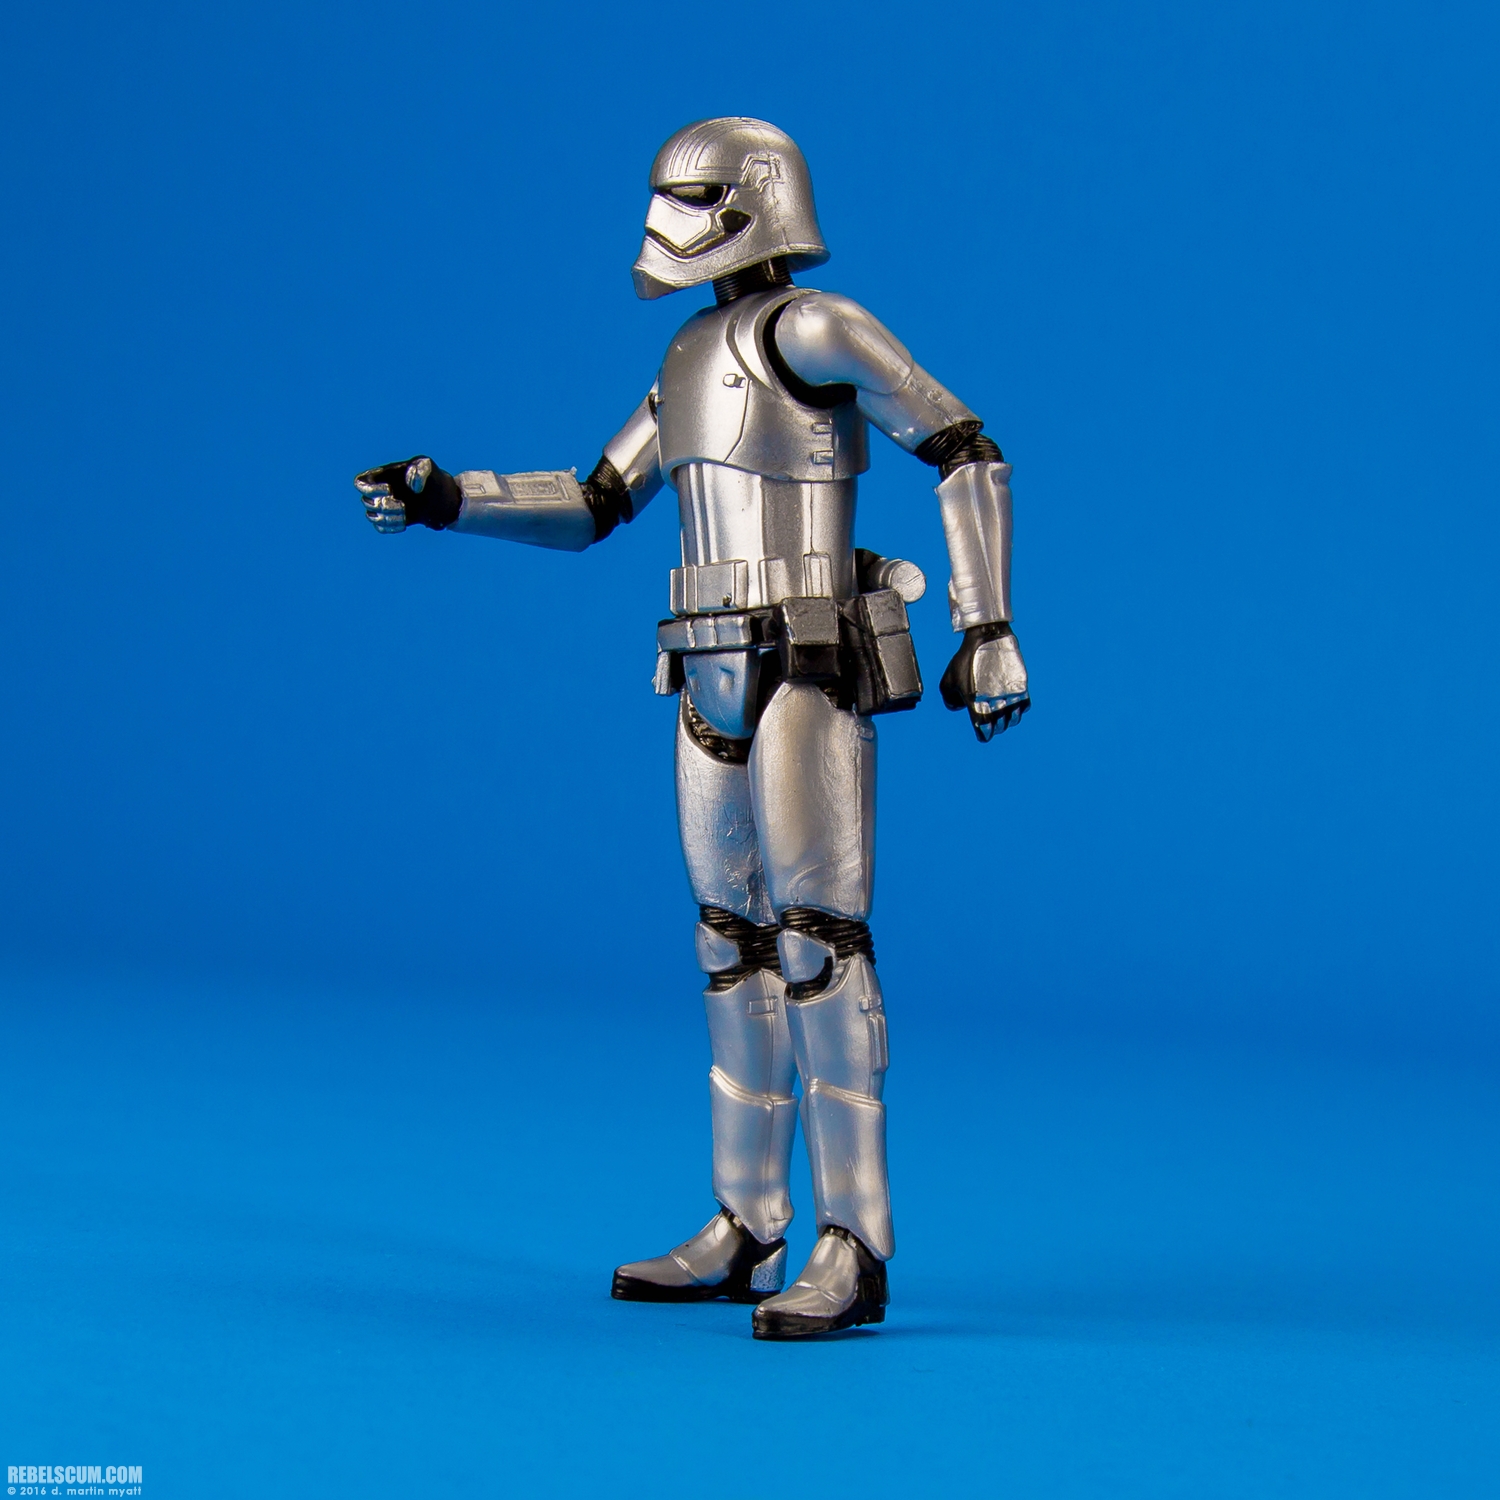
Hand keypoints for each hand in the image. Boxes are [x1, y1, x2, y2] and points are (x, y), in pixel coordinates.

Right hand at [353, 456, 461, 532]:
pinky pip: (380, 528)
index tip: (389, 489)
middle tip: (402, 505)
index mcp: (381, 476)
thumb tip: (412, 485)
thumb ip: (420, 468)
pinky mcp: (390, 520)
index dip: (370, 489)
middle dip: (383, 506)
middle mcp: (378, 492)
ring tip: (404, 515)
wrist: (440, 497)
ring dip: (386, 518)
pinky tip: (404, 524)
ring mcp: (384, 507)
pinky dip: (390, 527)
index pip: (360, 483)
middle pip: (366, 502)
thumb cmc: (430, 477)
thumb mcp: (428, 466)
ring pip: (371, 516)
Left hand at [940, 623, 1029, 742]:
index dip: (983, 734)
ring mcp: (1011, 695)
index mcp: (976, 703)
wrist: (987, 637)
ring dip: (1007, 721)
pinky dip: (1019, 709)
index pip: (984, 730)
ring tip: (1001, 714)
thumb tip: (961, 708)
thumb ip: (949, 700)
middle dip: (994, 728)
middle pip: (999, 728)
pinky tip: (1011, 703)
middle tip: (990, 722)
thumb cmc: (965, 658)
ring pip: (1014, 720)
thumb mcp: (947, 679)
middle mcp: (995, 702)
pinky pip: (1024, 707)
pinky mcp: (1022, 686)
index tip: (982, 733)